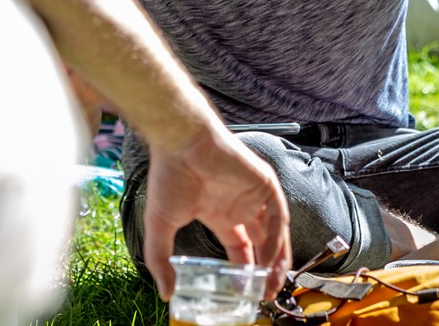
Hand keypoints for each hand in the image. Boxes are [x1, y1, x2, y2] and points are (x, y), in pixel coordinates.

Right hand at [142, 124, 291, 299]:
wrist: (180, 143)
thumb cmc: (168, 177)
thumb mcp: (161, 226)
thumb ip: (162, 261)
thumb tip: (165, 293)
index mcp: (219, 214)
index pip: (239, 248)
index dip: (244, 271)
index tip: (245, 292)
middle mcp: (239, 206)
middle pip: (262, 243)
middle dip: (266, 270)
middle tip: (266, 294)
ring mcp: (253, 194)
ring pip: (274, 232)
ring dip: (276, 259)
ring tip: (273, 283)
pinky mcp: (263, 182)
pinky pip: (277, 215)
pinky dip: (276, 237)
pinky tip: (269, 258)